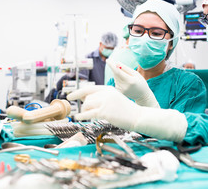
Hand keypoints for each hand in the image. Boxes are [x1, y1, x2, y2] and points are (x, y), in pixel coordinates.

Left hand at [67, 86, 186, 141]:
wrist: (137, 116)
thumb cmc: (126, 110)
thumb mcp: (114, 98)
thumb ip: (101, 97)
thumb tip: (85, 99)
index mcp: (108, 89)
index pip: (89, 89)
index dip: (77, 92)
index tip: (69, 96)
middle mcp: (106, 93)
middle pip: (87, 98)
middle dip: (84, 106)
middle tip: (85, 112)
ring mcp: (105, 102)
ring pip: (87, 105)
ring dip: (84, 112)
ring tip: (88, 116)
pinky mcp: (105, 112)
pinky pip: (88, 114)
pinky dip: (81, 116)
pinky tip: (78, 118)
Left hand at [106, 59, 159, 106]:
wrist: (142, 95)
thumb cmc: (140, 82)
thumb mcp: (136, 74)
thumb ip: (126, 68)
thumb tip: (116, 63)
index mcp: (130, 81)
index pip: (118, 72)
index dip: (112, 65)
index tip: (107, 60)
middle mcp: (124, 86)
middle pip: (116, 74)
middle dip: (117, 69)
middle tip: (122, 68)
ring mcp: (121, 90)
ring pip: (115, 78)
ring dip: (119, 75)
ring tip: (128, 79)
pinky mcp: (119, 92)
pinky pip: (116, 82)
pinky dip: (119, 80)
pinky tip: (126, 83)